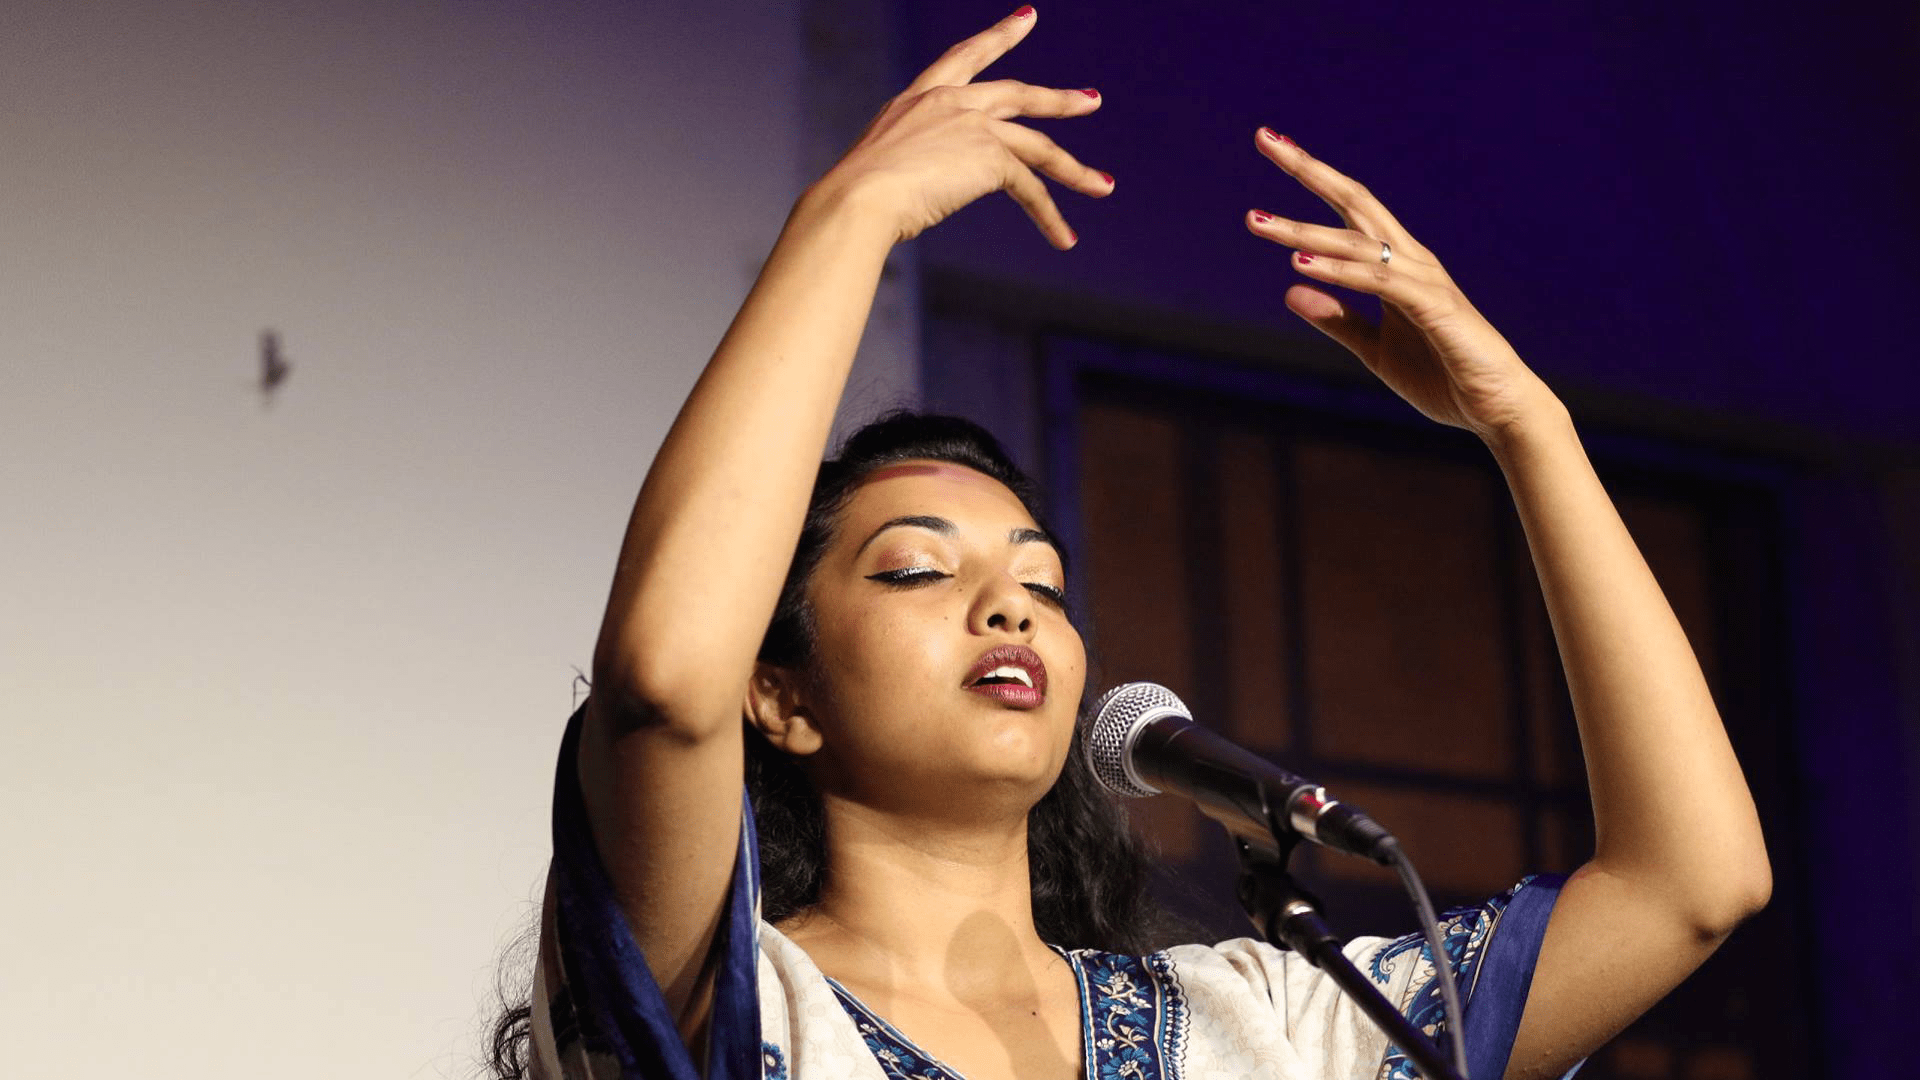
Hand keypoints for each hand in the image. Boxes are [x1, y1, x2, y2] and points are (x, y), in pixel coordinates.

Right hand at [812, 7, 1113, 248]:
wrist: (858, 199)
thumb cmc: (852, 195)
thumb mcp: (878, 166)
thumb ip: (905, 165)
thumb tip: (911, 191)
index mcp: (917, 98)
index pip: (964, 57)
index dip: (998, 37)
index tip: (1028, 18)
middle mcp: (949, 102)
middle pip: (1017, 94)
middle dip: (1056, 100)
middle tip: (1090, 99)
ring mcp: (973, 126)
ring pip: (1038, 146)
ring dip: (1073, 169)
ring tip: (1103, 184)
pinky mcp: (991, 158)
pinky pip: (1031, 189)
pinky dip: (1050, 216)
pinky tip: (1064, 238)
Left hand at [1244, 130, 1561, 443]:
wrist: (1499, 409)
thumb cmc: (1444, 376)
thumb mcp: (1375, 350)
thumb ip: (1338, 319)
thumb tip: (1290, 290)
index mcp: (1396, 266)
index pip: (1348, 211)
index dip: (1312, 177)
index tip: (1274, 145)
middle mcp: (1410, 261)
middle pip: (1354, 202)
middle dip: (1309, 169)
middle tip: (1264, 138)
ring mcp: (1424, 281)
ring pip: (1358, 242)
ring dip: (1306, 232)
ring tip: (1259, 222)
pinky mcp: (1435, 308)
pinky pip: (1380, 282)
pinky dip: (1341, 272)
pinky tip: (1303, 264)